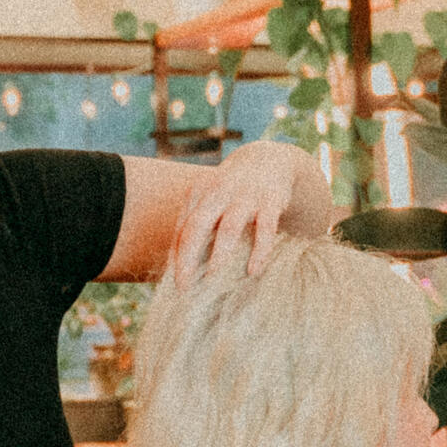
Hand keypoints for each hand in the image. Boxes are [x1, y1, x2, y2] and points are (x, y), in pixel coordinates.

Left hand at [169, 142, 304, 282]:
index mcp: (199, 193)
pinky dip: (259, 251)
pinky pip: (264, 230)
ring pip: (229, 229)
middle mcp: (219, 192)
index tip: (176, 282)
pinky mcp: (270, 202)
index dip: (177, 256)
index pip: (183, 227)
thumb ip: (194, 224)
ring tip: (212, 279)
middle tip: (185, 286)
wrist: (267, 161)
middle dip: (188, 258)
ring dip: (219, 255)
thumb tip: (176, 263)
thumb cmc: (231, 192)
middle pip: (198, 226)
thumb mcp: (209, 199)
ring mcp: (245, 196)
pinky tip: (253, 271)